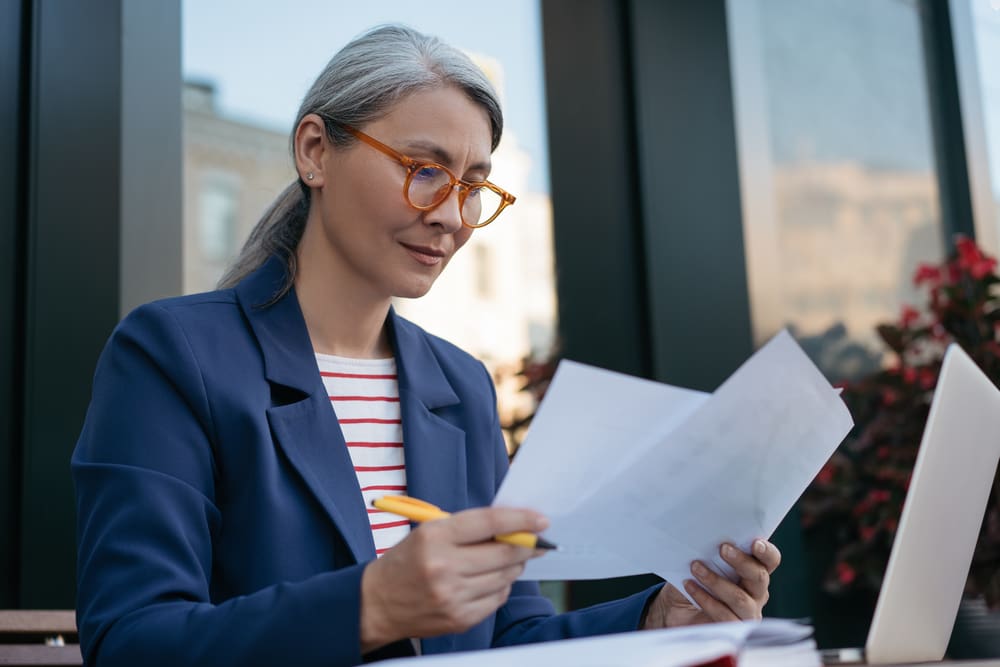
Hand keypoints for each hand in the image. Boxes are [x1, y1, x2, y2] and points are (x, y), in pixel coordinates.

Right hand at [359, 507, 547, 651]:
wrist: (377, 603)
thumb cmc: (407, 560)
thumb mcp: (430, 532)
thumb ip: (469, 528)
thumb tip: (514, 526)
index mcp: (434, 537)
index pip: (489, 523)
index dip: (520, 520)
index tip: (541, 520)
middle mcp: (443, 567)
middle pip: (503, 553)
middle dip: (526, 546)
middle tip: (536, 541)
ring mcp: (452, 596)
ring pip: (505, 577)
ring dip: (514, 566)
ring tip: (508, 559)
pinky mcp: (459, 618)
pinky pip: (497, 599)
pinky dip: (501, 586)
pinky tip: (490, 580)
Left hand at [642, 539, 780, 628]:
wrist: (675, 611)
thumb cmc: (693, 580)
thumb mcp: (700, 562)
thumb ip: (708, 550)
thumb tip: (703, 531)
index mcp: (753, 572)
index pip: (770, 560)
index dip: (766, 552)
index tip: (755, 543)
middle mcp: (756, 593)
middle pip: (759, 577)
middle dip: (742, 562)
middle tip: (723, 548)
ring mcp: (747, 613)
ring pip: (740, 598)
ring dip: (716, 581)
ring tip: (695, 567)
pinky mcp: (733, 628)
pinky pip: (724, 616)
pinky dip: (706, 599)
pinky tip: (690, 586)